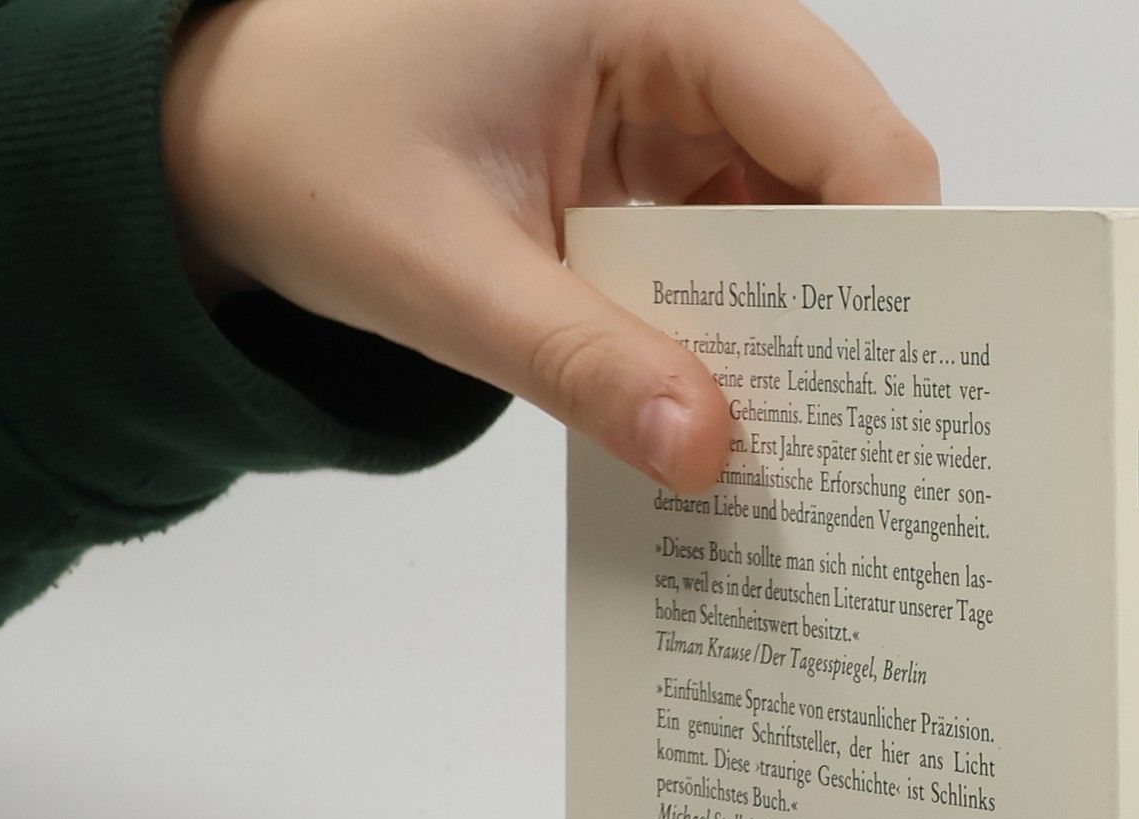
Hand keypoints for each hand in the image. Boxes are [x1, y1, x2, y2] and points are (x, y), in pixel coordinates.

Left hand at [162, 0, 938, 491]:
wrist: (228, 130)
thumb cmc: (310, 147)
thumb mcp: (440, 269)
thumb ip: (577, 362)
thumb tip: (706, 454)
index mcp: (648, 2)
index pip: (834, 116)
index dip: (894, 243)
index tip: (909, 375)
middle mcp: (685, 31)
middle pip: (838, 167)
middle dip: (855, 300)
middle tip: (863, 434)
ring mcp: (676, 96)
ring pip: (800, 216)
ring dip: (800, 326)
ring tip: (802, 436)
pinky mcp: (657, 157)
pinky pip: (740, 241)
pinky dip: (741, 324)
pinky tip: (730, 400)